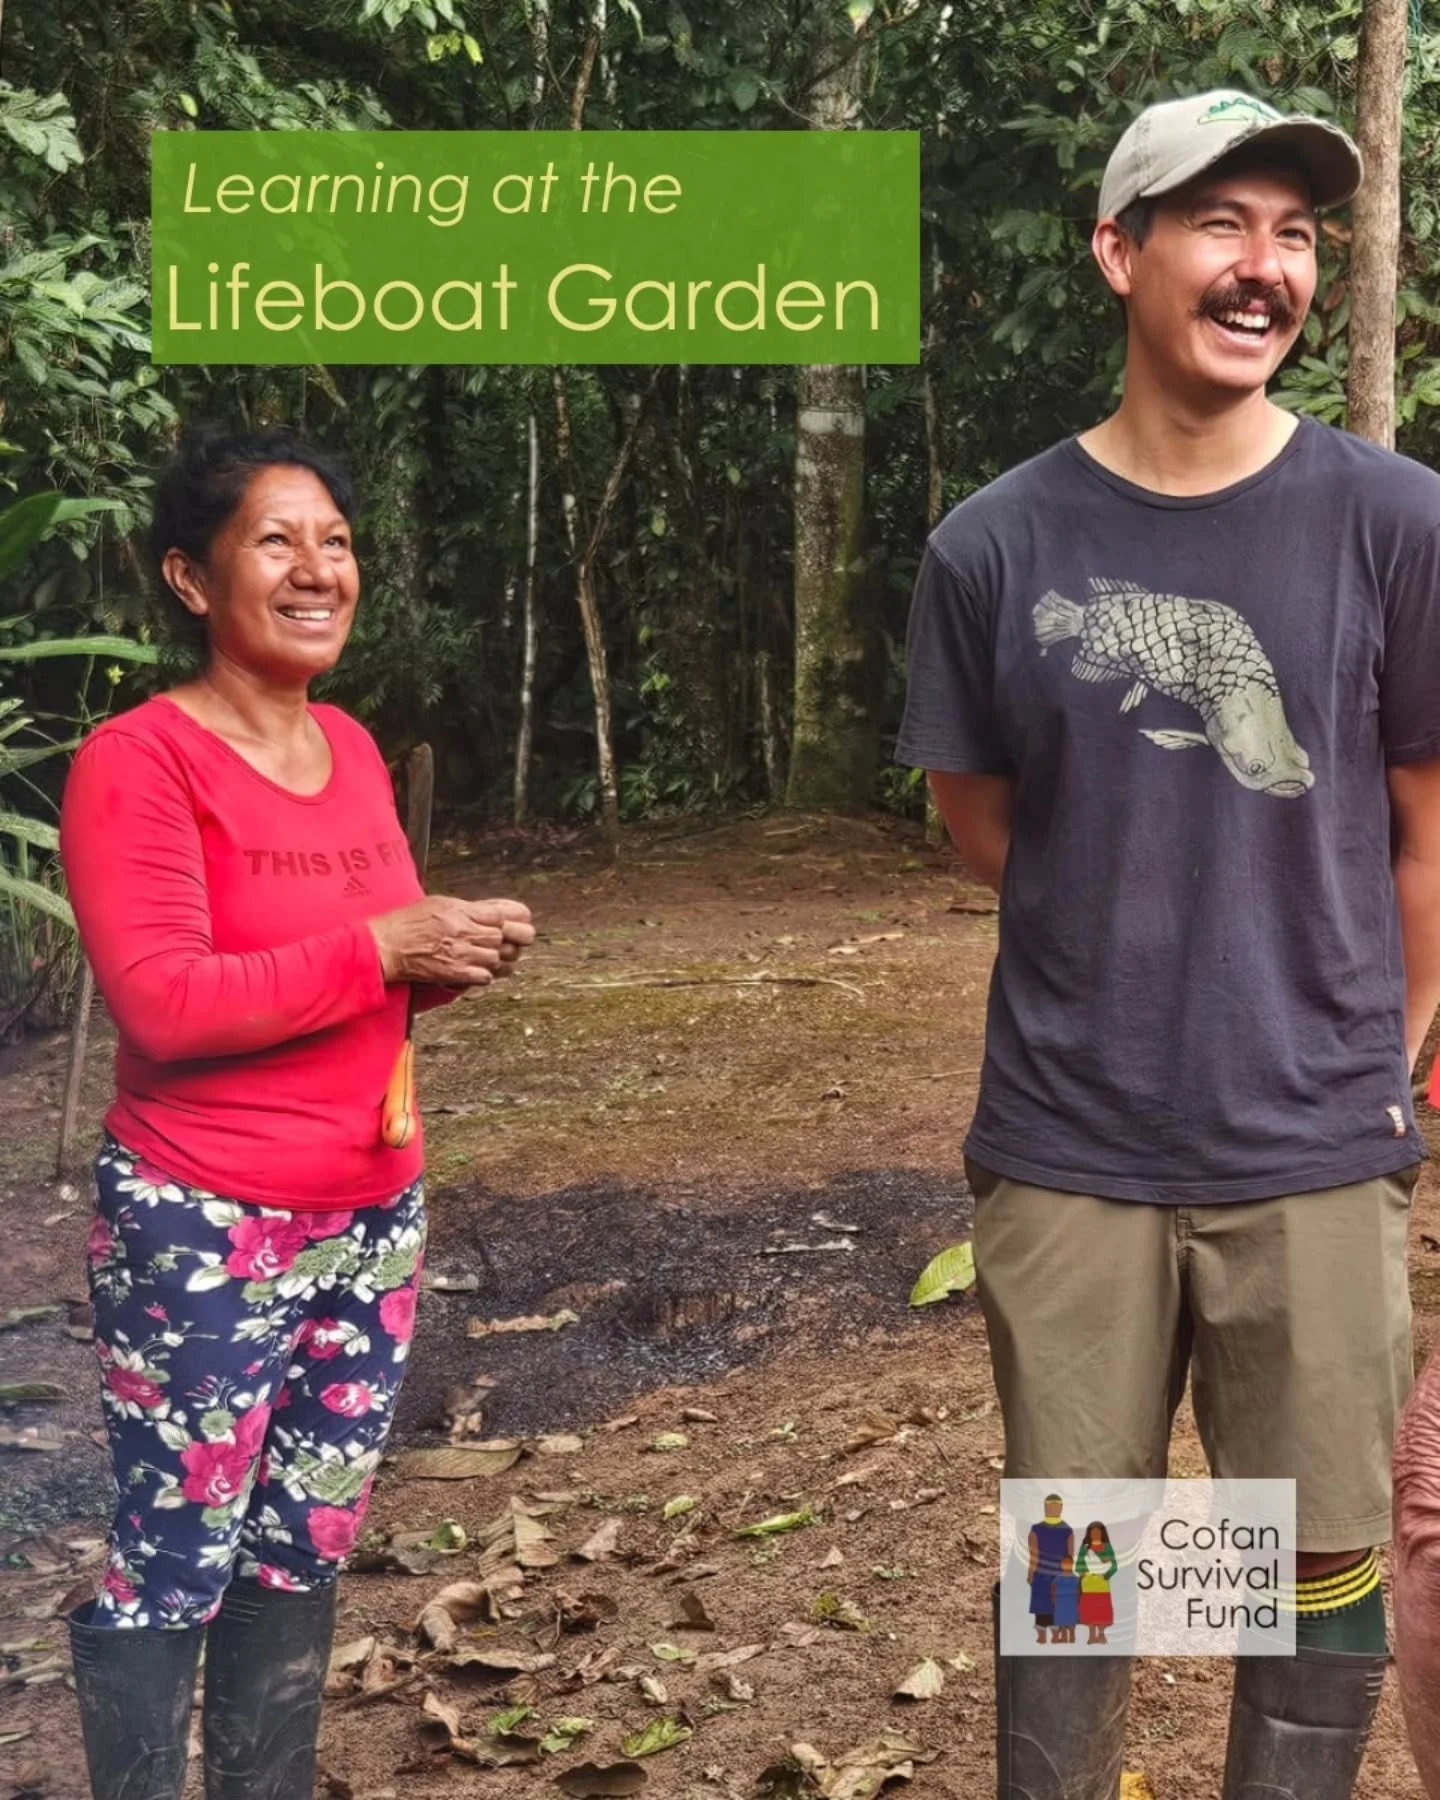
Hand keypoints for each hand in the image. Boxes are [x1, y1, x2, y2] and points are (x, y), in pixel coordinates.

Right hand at [368, 896, 533, 986]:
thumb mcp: (438, 904)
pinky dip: (486, 974)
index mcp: (460, 910)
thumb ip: (467, 908)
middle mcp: (463, 931)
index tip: (519, 921)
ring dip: (498, 958)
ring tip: (492, 955)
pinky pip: (486, 977)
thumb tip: (492, 911)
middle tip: (515, 941)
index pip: (501, 914)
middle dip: (513, 939)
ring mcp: (460, 953)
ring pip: (497, 957)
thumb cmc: (408, 923)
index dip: (514, 918)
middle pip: (504, 936)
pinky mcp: (455, 974)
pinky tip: (479, 970)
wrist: (387, 946)